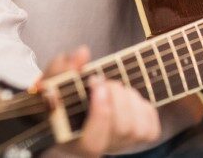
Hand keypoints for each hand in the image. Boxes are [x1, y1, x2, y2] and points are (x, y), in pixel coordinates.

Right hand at [41, 46, 160, 156]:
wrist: (72, 112)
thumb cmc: (60, 99)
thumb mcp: (51, 83)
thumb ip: (61, 69)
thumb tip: (83, 53)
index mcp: (74, 143)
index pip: (93, 143)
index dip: (100, 112)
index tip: (95, 81)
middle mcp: (100, 149)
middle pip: (123, 128)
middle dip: (116, 94)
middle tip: (102, 81)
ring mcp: (121, 145)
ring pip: (138, 127)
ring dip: (129, 98)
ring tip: (113, 88)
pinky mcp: (139, 139)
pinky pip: (151, 124)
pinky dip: (142, 105)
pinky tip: (126, 98)